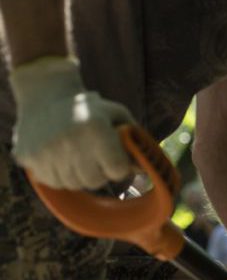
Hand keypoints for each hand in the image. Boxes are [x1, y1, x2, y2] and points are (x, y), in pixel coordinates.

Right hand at [10, 57, 133, 188]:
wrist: (45, 94)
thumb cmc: (90, 108)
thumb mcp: (117, 114)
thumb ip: (135, 140)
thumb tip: (145, 170)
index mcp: (95, 129)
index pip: (118, 171)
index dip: (119, 166)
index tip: (115, 157)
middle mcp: (70, 141)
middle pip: (95, 181)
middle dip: (99, 172)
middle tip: (95, 156)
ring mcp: (46, 151)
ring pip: (73, 184)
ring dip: (79, 175)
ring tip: (77, 154)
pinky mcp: (29, 157)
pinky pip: (52, 182)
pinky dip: (59, 175)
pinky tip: (60, 156)